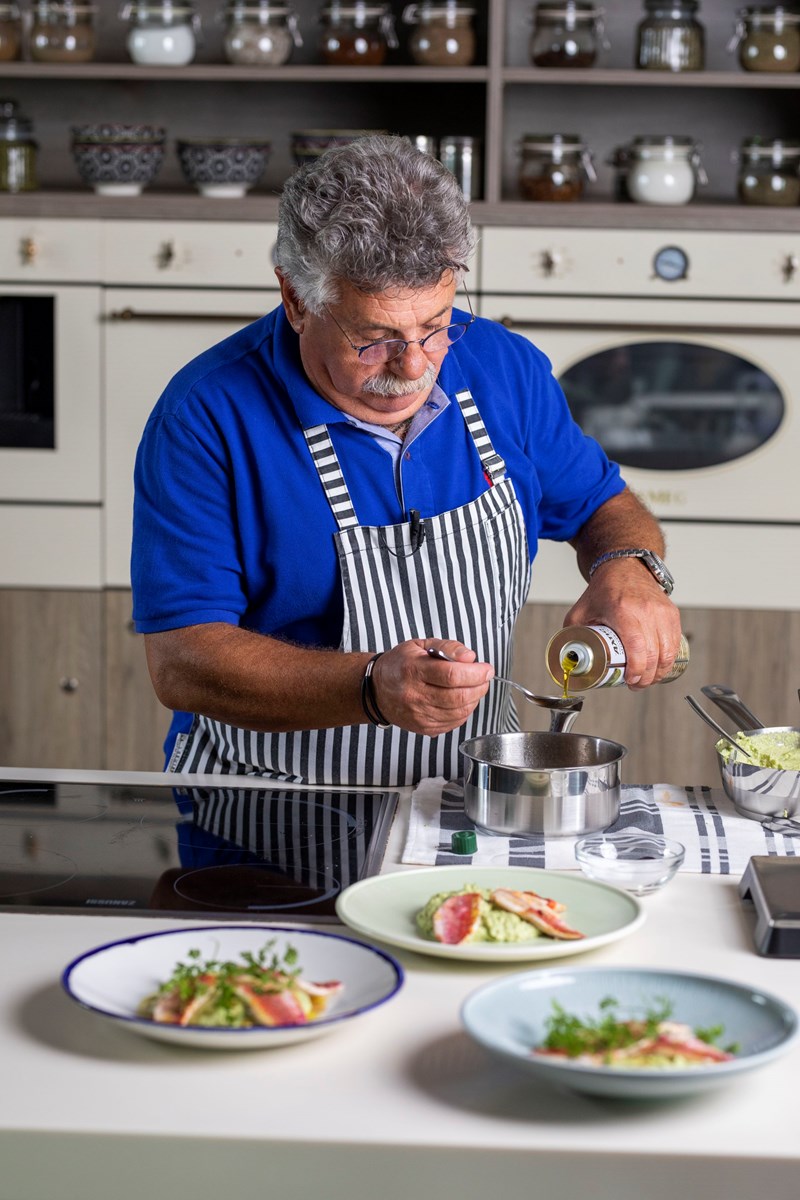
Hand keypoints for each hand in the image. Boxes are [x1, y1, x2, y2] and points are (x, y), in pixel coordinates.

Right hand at [370, 639, 492, 735]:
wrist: (378, 690)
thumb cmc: (401, 665)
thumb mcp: (421, 645)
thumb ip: (448, 647)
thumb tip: (470, 657)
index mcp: (413, 670)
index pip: (451, 675)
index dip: (475, 673)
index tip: (486, 669)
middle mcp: (414, 695)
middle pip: (458, 697)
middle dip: (479, 686)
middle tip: (484, 677)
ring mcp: (418, 715)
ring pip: (459, 712)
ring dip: (474, 699)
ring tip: (474, 687)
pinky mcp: (424, 728)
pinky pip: (454, 723)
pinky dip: (464, 711)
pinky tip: (462, 700)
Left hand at [563, 558, 683, 689]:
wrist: (625, 567)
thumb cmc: (604, 590)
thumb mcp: (581, 611)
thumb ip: (572, 634)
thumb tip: (568, 660)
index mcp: (622, 610)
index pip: (636, 646)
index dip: (636, 669)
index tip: (630, 681)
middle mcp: (645, 610)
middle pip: (654, 654)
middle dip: (647, 677)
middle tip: (636, 685)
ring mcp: (661, 611)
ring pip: (668, 651)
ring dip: (660, 671)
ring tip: (648, 679)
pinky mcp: (671, 613)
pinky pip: (675, 642)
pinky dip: (669, 658)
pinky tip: (659, 667)